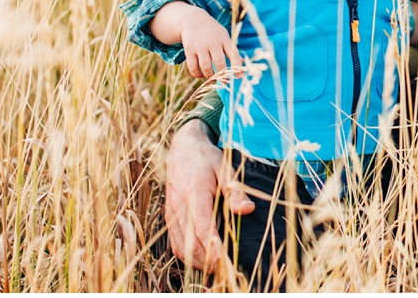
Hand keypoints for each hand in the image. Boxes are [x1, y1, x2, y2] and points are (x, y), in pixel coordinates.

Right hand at [165, 120, 255, 270]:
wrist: (183, 149)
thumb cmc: (206, 159)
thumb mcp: (225, 168)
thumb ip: (235, 191)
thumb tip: (248, 210)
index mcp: (194, 194)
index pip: (202, 228)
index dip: (214, 247)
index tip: (227, 259)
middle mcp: (179, 207)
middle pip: (191, 243)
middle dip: (209, 260)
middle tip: (229, 269)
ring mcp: (171, 214)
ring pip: (182, 247)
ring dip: (198, 261)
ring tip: (219, 268)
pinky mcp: (169, 217)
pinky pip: (175, 243)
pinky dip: (188, 255)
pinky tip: (203, 259)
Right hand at [180, 12, 242, 79]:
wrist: (194, 20)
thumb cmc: (213, 32)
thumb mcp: (224, 36)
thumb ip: (232, 50)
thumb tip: (243, 64)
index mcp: (224, 40)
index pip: (234, 54)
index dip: (237, 66)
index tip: (239, 77)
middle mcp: (213, 43)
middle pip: (219, 62)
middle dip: (223, 75)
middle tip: (225, 83)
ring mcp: (200, 47)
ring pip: (206, 66)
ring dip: (210, 76)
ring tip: (213, 79)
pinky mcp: (189, 50)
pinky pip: (193, 66)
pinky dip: (197, 74)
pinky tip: (201, 75)